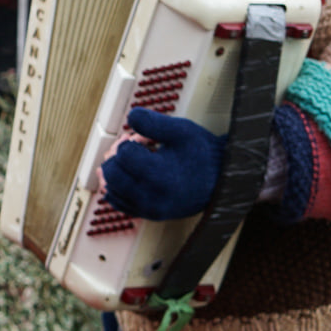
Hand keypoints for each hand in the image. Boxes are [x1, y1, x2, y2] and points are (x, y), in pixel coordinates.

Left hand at [101, 107, 226, 220]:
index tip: (143, 139)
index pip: (124, 154)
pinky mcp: (147, 214)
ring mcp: (148, 209)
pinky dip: (119, 185)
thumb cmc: (202, 155)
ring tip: (138, 161)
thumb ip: (153, 122)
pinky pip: (117, 201)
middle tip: (136, 148)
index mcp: (162, 176)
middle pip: (111, 172)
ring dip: (117, 170)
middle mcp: (152, 198)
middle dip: (118, 155)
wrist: (221, 181)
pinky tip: (134, 173)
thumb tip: (130, 116)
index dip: (129, 141)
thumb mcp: (182, 130)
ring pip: (110, 187)